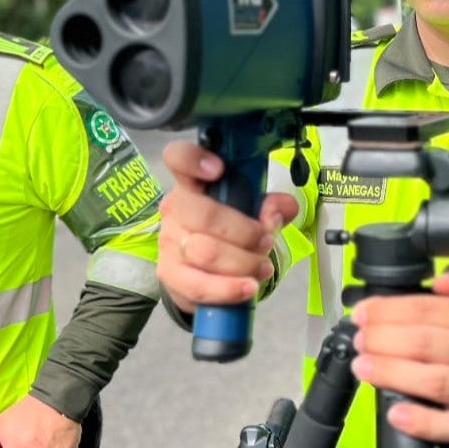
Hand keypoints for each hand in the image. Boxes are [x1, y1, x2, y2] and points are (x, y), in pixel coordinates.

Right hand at [156, 141, 299, 313]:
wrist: (203, 272)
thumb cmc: (228, 234)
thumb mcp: (254, 215)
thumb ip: (272, 208)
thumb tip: (279, 209)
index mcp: (193, 184)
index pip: (178, 158)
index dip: (194, 159)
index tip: (218, 169)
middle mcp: (176, 209)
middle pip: (204, 214)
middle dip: (244, 232)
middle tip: (266, 241)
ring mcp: (169, 242)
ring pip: (206, 252)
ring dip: (243, 262)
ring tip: (262, 267)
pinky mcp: (169, 274)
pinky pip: (200, 284)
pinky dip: (229, 288)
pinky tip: (248, 287)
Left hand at [349, 264, 448, 443]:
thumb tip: (442, 277)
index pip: (425, 310)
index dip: (387, 310)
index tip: (362, 314)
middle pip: (423, 344)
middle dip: (382, 340)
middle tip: (360, 339)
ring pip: (431, 382)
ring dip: (391, 373)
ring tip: (364, 366)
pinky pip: (446, 425)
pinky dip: (419, 421)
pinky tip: (396, 412)